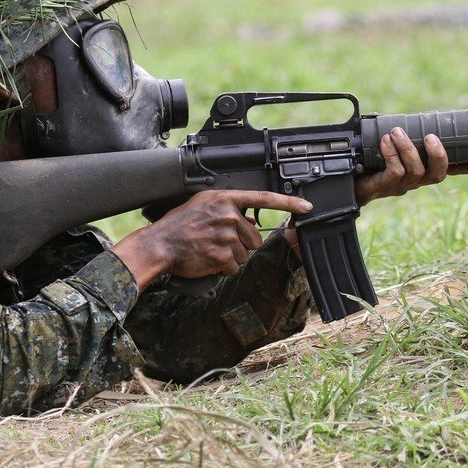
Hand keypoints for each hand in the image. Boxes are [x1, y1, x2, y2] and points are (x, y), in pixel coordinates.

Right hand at [112, 190, 312, 288]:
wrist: (161, 244)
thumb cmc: (180, 224)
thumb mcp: (203, 205)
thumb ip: (228, 208)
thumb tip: (250, 220)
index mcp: (225, 199)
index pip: (264, 199)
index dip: (289, 203)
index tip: (307, 207)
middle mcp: (229, 216)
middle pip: (255, 237)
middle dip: (241, 243)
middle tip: (218, 241)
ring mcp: (226, 236)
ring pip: (245, 254)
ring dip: (231, 256)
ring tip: (210, 249)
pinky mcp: (222, 256)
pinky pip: (233, 267)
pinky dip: (222, 268)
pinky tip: (208, 259)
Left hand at [354, 128, 467, 205]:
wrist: (347, 181)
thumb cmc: (369, 160)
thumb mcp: (390, 146)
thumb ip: (404, 135)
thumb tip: (410, 115)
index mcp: (422, 170)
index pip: (450, 170)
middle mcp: (416, 180)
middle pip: (438, 174)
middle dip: (438, 154)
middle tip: (429, 136)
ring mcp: (401, 186)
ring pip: (416, 171)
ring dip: (407, 148)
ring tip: (396, 132)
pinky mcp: (385, 186)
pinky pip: (395, 172)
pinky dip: (392, 154)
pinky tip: (385, 141)